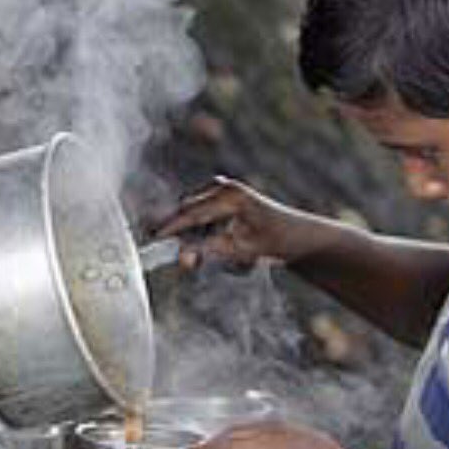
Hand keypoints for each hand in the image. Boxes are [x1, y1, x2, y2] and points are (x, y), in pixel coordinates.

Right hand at [155, 177, 309, 269]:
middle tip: (192, 262)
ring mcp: (221, 187)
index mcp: (230, 195)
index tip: (151, 242)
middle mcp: (223, 186)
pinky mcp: (220, 194)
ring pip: (192, 214)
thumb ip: (208, 253)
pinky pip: (199, 214)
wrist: (297, 236)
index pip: (189, 214)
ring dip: (199, 236)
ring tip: (225, 254)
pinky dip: (205, 231)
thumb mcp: (240, 253)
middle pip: (186, 212)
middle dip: (186, 236)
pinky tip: (227, 243)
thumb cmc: (272, 244)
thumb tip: (181, 258)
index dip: (168, 229)